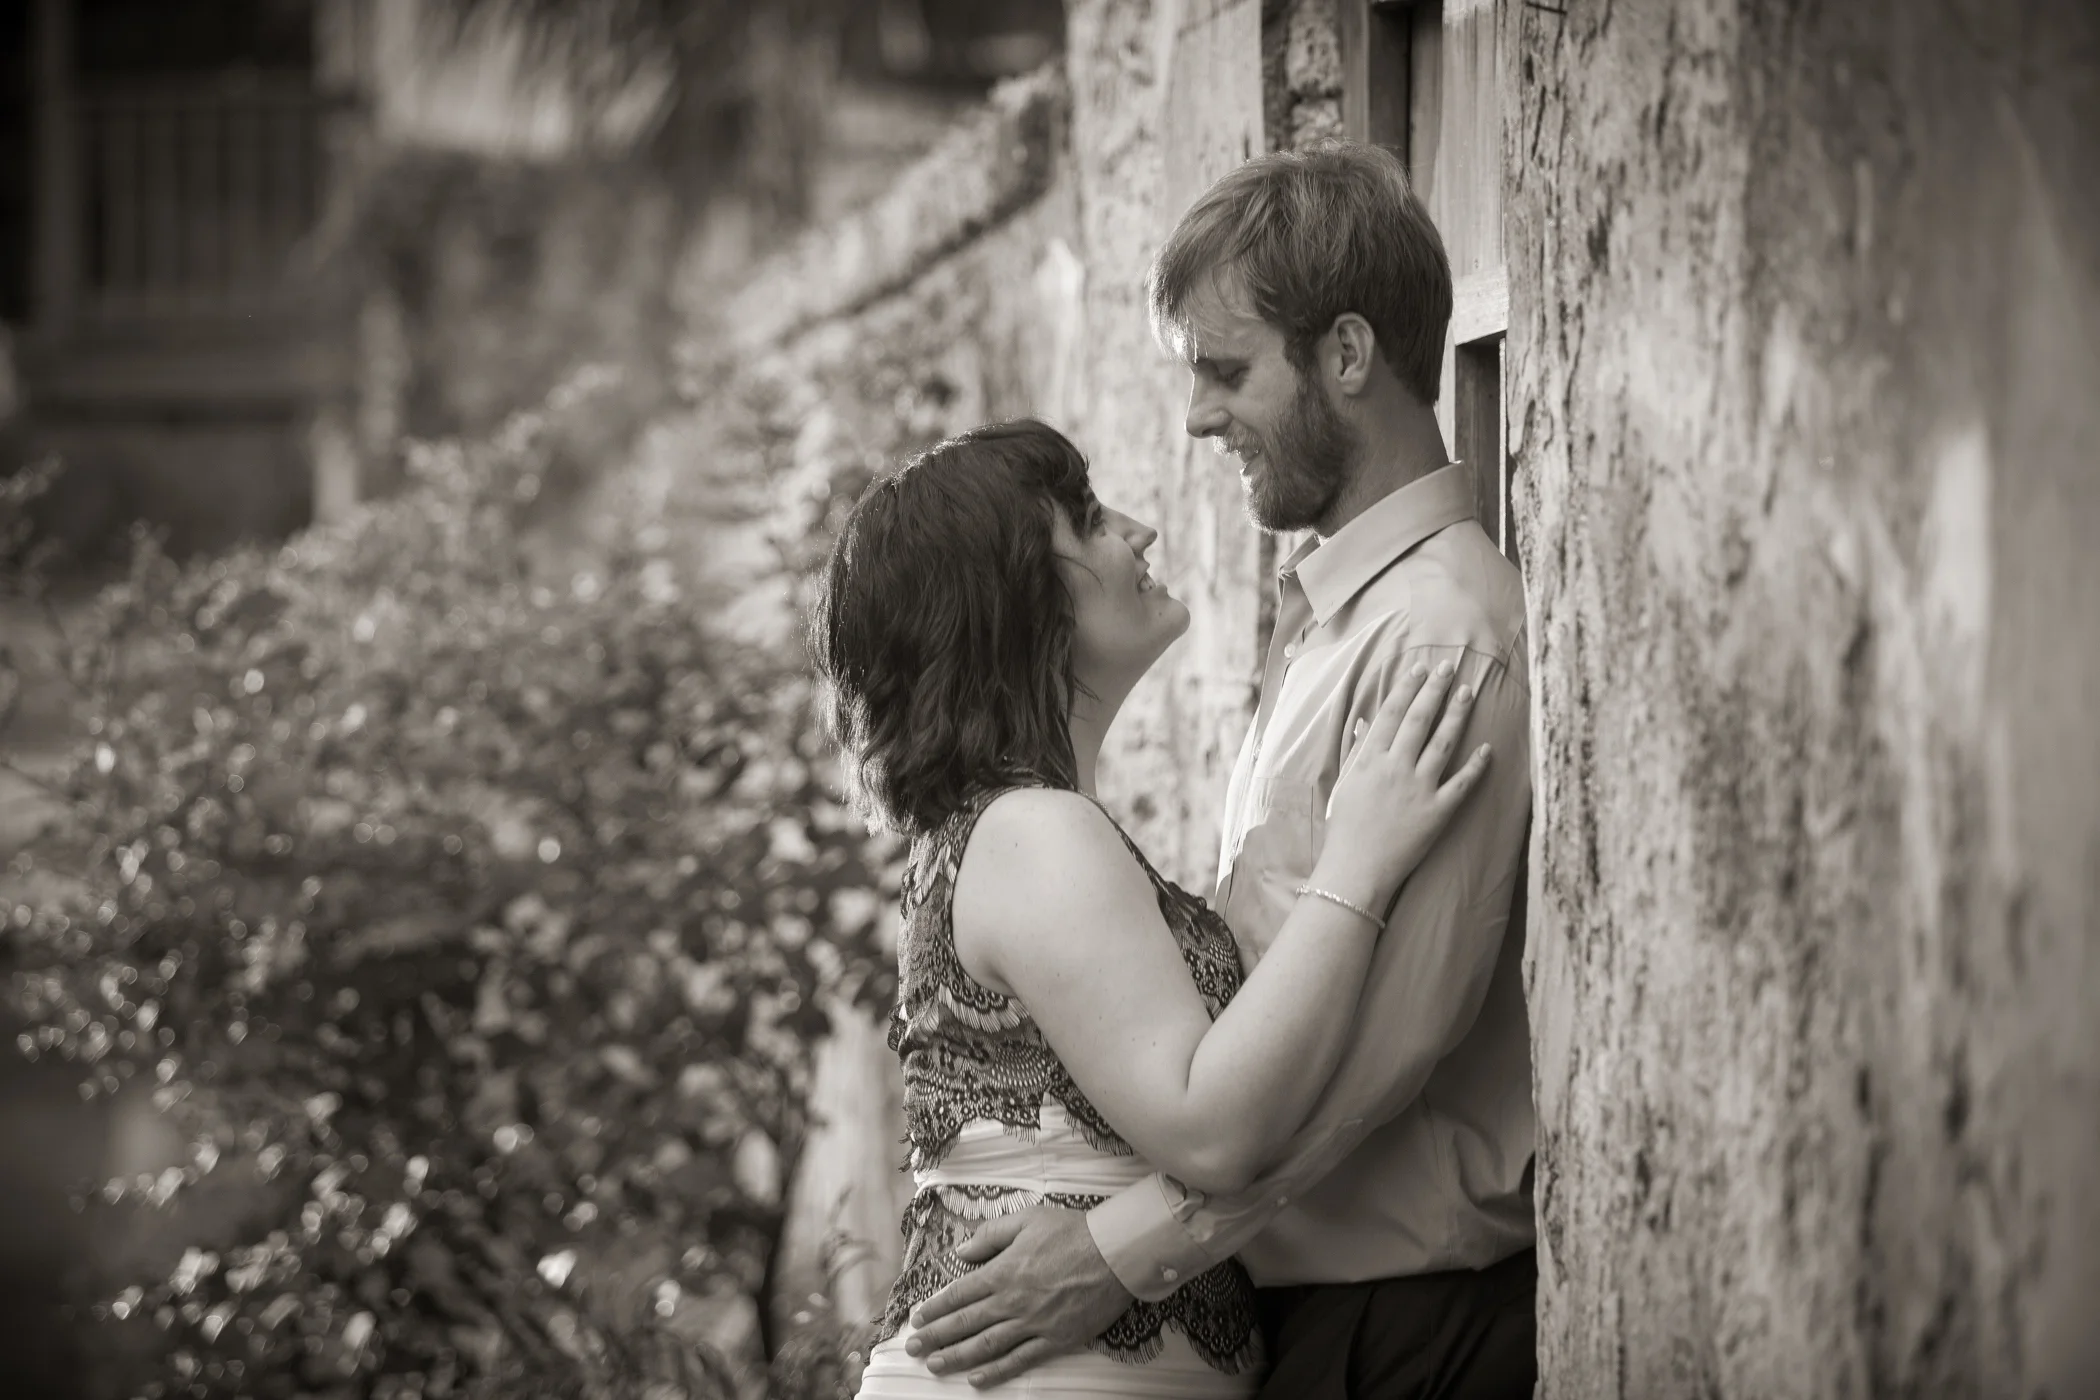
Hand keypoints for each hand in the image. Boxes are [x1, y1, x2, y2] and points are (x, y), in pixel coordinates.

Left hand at [904, 1205, 1131, 1386]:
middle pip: (965, 1322)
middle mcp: (1013, 1300)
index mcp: (1003, 1270)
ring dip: (957, 1357)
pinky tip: (977, 1379)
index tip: (917, 1319)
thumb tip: (962, 1251)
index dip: (935, 1308)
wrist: (1114, 1253)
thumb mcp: (1027, 1219)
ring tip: (935, 1366)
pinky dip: (997, 1371)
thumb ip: (991, 1235)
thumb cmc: (1072, 1232)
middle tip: (913, 1349)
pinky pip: (1020, 1360)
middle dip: (935, 1337)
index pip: (960, 1293)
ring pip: (986, 1345)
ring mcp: (1033, 1323)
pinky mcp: (1055, 1339)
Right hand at [1318, 658, 1491, 906]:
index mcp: (1370, 760)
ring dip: (1456, 715)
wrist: (1356, 870)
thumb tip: (1366, 724)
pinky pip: (1462, 783)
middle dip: (1434, 690)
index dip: (1407, 688)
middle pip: (1419, 720)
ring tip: (1467, 692)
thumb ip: (1358, 753)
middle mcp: (1395, 768)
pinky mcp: (1438, 812)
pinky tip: (1488, 748)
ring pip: (1443, 742)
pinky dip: (1477, 765)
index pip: (1391, 714)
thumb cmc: (1344, 830)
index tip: (1419, 669)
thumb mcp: (1345, 785)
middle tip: (1448, 667)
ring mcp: (1419, 788)